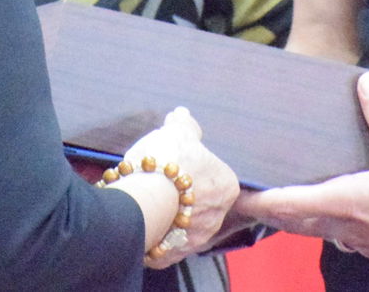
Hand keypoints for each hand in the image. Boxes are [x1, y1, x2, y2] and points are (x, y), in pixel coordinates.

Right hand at [123, 108, 239, 268]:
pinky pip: (163, 243)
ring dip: (169, 216)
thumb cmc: (168, 162)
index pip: (215, 177)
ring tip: (147, 201)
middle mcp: (216, 217)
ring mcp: (194, 240)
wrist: (144, 199)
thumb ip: (185, 124)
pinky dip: (154, 234)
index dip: (195, 169)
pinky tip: (141, 221)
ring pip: (182, 226)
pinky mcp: (171, 255)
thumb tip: (183, 114)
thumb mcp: (178, 132)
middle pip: (200, 204)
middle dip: (183, 196)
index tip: (177, 165)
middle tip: (161, 182)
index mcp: (227, 187)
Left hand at [235, 72, 368, 275]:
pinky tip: (327, 209)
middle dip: (268, 210)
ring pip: (315, 230)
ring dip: (293, 218)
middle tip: (244, 196)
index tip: (234, 195)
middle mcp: (348, 227)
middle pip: (294, 221)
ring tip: (276, 199)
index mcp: (349, 202)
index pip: (289, 204)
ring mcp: (362, 242)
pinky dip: (321, 222)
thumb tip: (365, 82)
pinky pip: (338, 235)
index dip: (259, 201)